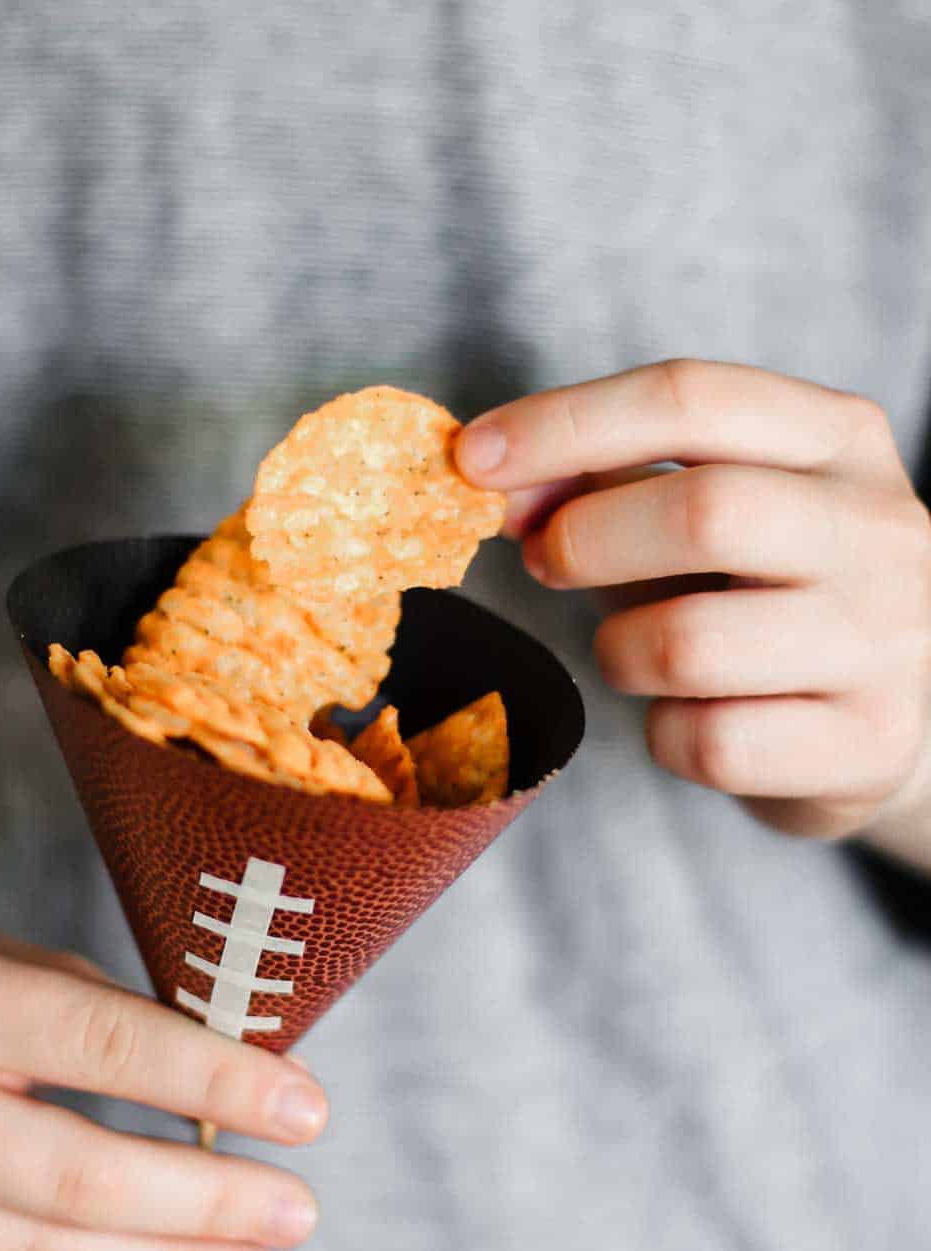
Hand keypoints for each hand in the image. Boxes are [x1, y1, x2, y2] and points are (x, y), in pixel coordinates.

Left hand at [456, 359, 930, 839]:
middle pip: (703, 511)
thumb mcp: (705, 518)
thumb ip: (610, 485)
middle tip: (545, 562)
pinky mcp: (867, 744)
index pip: (691, 398)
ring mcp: (886, 642)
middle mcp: (882, 529)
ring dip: (619, 652)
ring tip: (631, 653)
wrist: (885, 724)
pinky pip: (709, 743)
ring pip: (690, 643)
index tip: (470, 459)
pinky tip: (688, 721)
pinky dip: (666, 736)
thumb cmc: (768, 603)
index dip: (564, 424)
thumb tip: (496, 479)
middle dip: (586, 539)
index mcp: (840, 438)